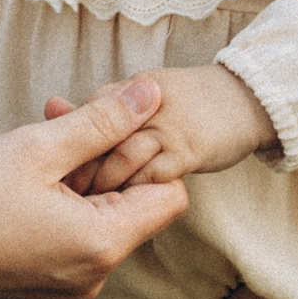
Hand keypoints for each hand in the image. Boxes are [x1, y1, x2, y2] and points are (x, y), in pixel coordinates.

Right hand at [0, 83, 191, 298]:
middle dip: (101, 162)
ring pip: (97, 222)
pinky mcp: (39, 291)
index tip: (96, 130)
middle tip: (52, 127)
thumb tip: (154, 92)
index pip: (170, 195)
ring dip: (74, 182)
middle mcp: (94, 280)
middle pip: (132, 208)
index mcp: (102, 246)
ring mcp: (66, 291)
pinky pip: (69, 242)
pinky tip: (13, 186)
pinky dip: (55, 209)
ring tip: (27, 153)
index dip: (142, 153)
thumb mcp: (36, 147)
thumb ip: (102, 120)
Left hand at [50, 64, 273, 189]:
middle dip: (77, 169)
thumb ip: (104, 108)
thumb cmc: (189, 103)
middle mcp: (143, 105)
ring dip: (101, 185)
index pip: (85, 114)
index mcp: (128, 89)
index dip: (66, 144)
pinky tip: (123, 209)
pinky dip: (134, 192)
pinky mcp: (186, 150)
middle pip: (97, 138)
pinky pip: (152, 175)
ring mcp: (165, 126)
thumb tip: (51, 106)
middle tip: (59, 195)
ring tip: (85, 207)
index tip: (51, 171)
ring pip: (121, 158)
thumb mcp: (145, 96)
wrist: (246, 98)